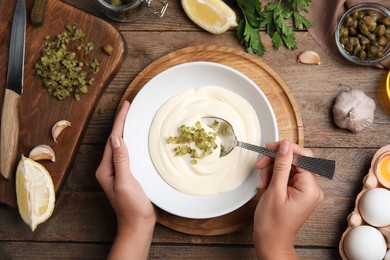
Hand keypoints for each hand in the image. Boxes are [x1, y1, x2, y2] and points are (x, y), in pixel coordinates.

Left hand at [96, 100, 156, 258]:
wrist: (137, 223)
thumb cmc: (131, 207)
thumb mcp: (126, 183)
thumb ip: (121, 161)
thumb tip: (117, 139)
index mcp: (105, 168)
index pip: (113, 139)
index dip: (119, 122)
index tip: (126, 106)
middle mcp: (109, 167)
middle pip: (114, 139)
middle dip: (121, 122)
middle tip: (129, 106)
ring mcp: (117, 170)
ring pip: (120, 144)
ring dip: (125, 129)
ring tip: (131, 116)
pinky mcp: (126, 173)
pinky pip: (127, 152)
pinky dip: (131, 141)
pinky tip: (136, 137)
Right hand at [253, 140, 323, 259]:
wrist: (270, 241)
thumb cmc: (272, 223)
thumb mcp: (274, 191)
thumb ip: (281, 166)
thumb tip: (285, 146)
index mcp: (311, 189)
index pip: (303, 157)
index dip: (286, 150)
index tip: (270, 147)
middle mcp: (312, 188)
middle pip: (295, 160)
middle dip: (276, 160)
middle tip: (261, 163)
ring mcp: (305, 190)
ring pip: (288, 167)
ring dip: (272, 169)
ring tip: (262, 181)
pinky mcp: (298, 191)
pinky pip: (286, 175)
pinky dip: (274, 176)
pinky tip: (265, 183)